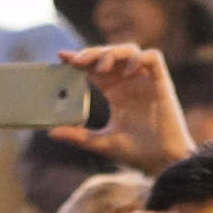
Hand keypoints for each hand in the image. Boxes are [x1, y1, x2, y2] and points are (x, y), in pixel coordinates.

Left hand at [48, 45, 195, 174]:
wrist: (162, 162)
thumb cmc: (136, 153)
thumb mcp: (101, 143)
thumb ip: (77, 136)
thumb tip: (51, 132)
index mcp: (115, 93)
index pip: (94, 68)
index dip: (79, 59)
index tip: (61, 57)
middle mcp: (129, 83)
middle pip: (109, 54)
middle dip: (92, 52)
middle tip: (76, 61)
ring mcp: (145, 81)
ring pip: (129, 50)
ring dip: (113, 52)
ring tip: (102, 67)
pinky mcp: (162, 82)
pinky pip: (153, 57)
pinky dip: (139, 59)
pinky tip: (128, 72)